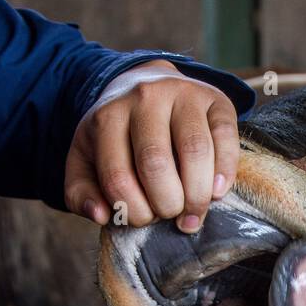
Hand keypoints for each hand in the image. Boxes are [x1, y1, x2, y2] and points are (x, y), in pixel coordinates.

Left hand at [64, 60, 240, 230]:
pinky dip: (224, 170)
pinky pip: (225, 136)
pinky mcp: (216, 99)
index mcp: (107, 117)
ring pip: (194, 150)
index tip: (144, 220)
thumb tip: (101, 215)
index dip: (133, 211)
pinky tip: (216, 192)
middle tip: (170, 216)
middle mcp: (145, 98)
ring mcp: (183, 94)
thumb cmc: (117, 137)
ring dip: (196, 195)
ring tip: (194, 215)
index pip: (117, 176)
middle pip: (156, 163)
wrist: (145, 86)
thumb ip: (80, 193)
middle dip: (165, 204)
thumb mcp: (86, 160)